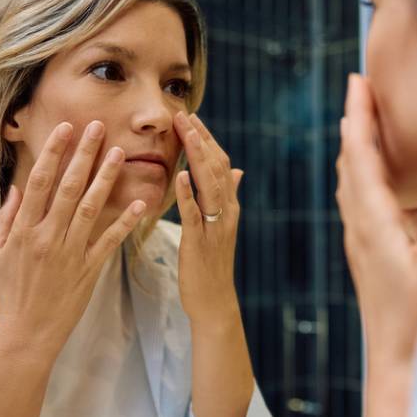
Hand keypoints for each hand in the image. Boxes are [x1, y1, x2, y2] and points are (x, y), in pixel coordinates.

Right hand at [0, 120, 146, 355]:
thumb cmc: (9, 294)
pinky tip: (140, 202)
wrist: (26, 334)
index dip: (53, 152)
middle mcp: (47, 237)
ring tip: (119, 153)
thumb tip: (16, 189)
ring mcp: (69, 253)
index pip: (39, 181)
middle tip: (98, 127)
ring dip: (106, 179)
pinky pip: (109, 241)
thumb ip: (4, 220)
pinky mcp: (88, 271)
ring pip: (90, 208)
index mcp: (23, 230)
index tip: (66, 129)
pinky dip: (125, 222)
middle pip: (67, 187)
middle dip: (83, 154)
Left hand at [172, 111, 242, 325]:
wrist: (215, 302)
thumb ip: (227, 196)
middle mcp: (226, 212)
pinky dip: (187, 194)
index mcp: (228, 206)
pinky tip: (179, 175)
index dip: (207, 139)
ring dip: (197, 157)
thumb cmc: (212, 265)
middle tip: (184, 114)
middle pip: (216, 168)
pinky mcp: (199, 243)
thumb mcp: (220, 227)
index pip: (220, 164)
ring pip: (209, 185)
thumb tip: (237, 170)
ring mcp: (215, 227)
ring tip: (186, 133)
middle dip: (201, 140)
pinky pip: (194, 215)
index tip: (192, 116)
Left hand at [338, 73, 416, 416]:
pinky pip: (359, 212)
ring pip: (351, 189)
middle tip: (360, 92)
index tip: (357, 81)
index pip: (360, 155)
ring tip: (364, 129)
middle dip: (354, 126)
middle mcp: (361, 233)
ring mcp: (363, 251)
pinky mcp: (371, 267)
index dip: (359, 116)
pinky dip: (363, 185)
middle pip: (349, 166)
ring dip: (356, 154)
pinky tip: (376, 192)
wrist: (400, 376)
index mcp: (375, 224)